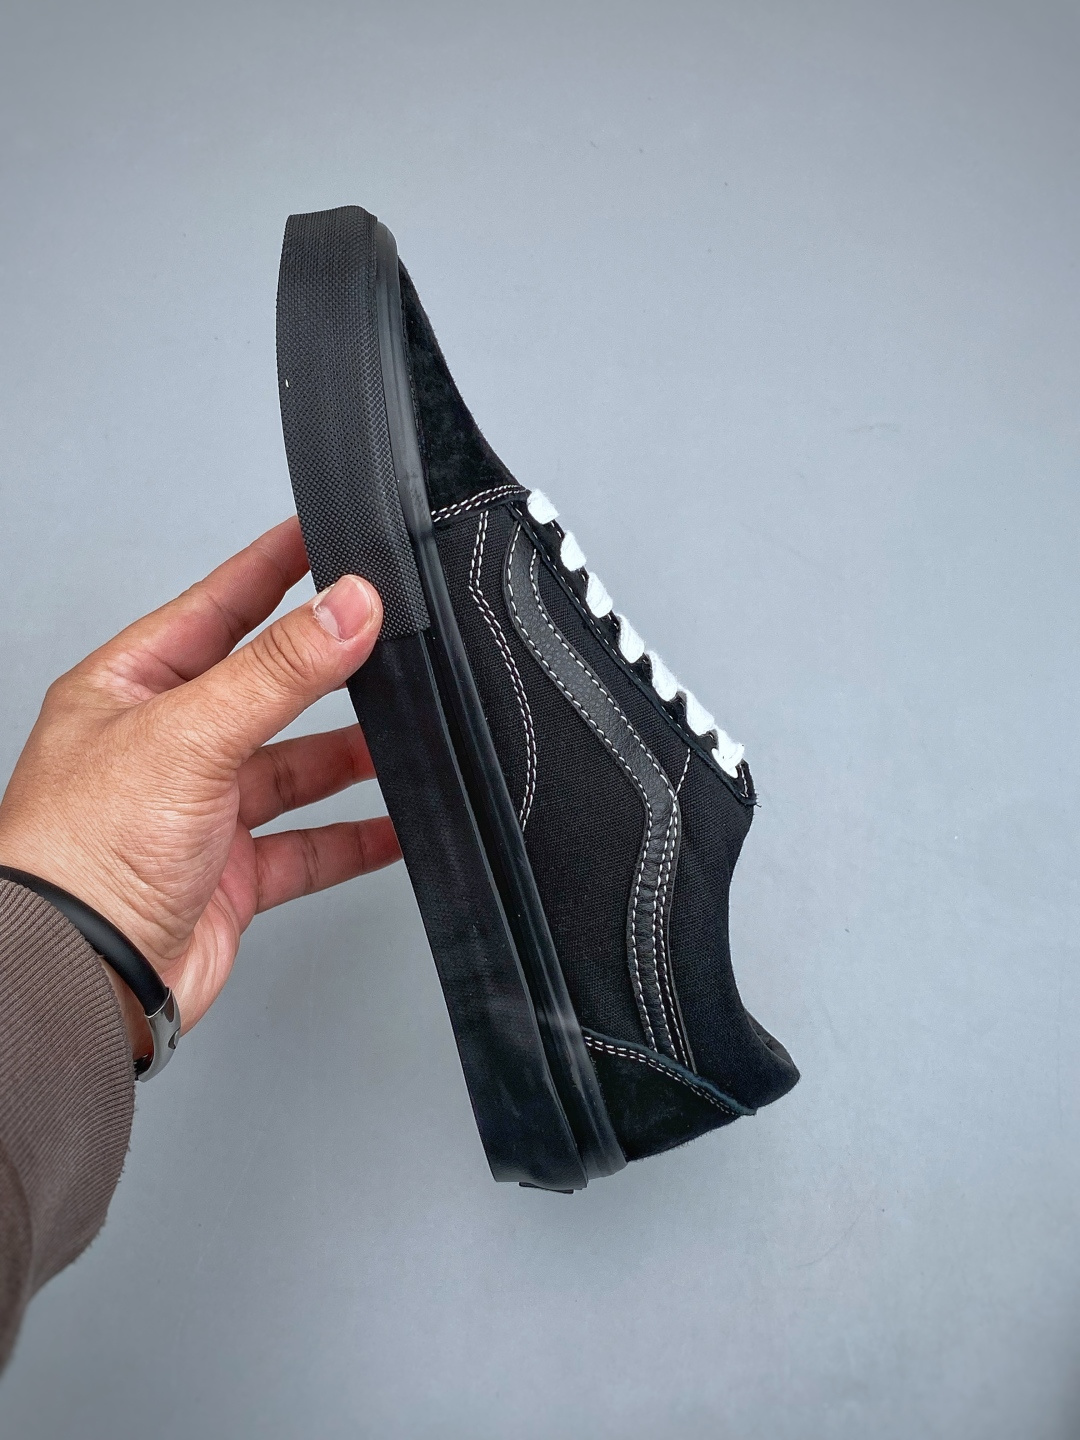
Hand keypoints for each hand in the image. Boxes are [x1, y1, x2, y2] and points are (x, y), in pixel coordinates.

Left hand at [0, 517, 399, 1056]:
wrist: (79, 980)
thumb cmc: (80, 857)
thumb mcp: (187, 737)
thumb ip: (277, 671)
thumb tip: (349, 607)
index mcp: (129, 691)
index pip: (215, 608)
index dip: (272, 569)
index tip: (326, 534)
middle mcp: (165, 746)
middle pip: (266, 689)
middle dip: (329, 670)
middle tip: (390, 638)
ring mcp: (201, 813)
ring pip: (296, 768)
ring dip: (352, 755)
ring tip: (407, 734)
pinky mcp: (233, 875)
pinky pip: (311, 846)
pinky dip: (358, 836)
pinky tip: (398, 824)